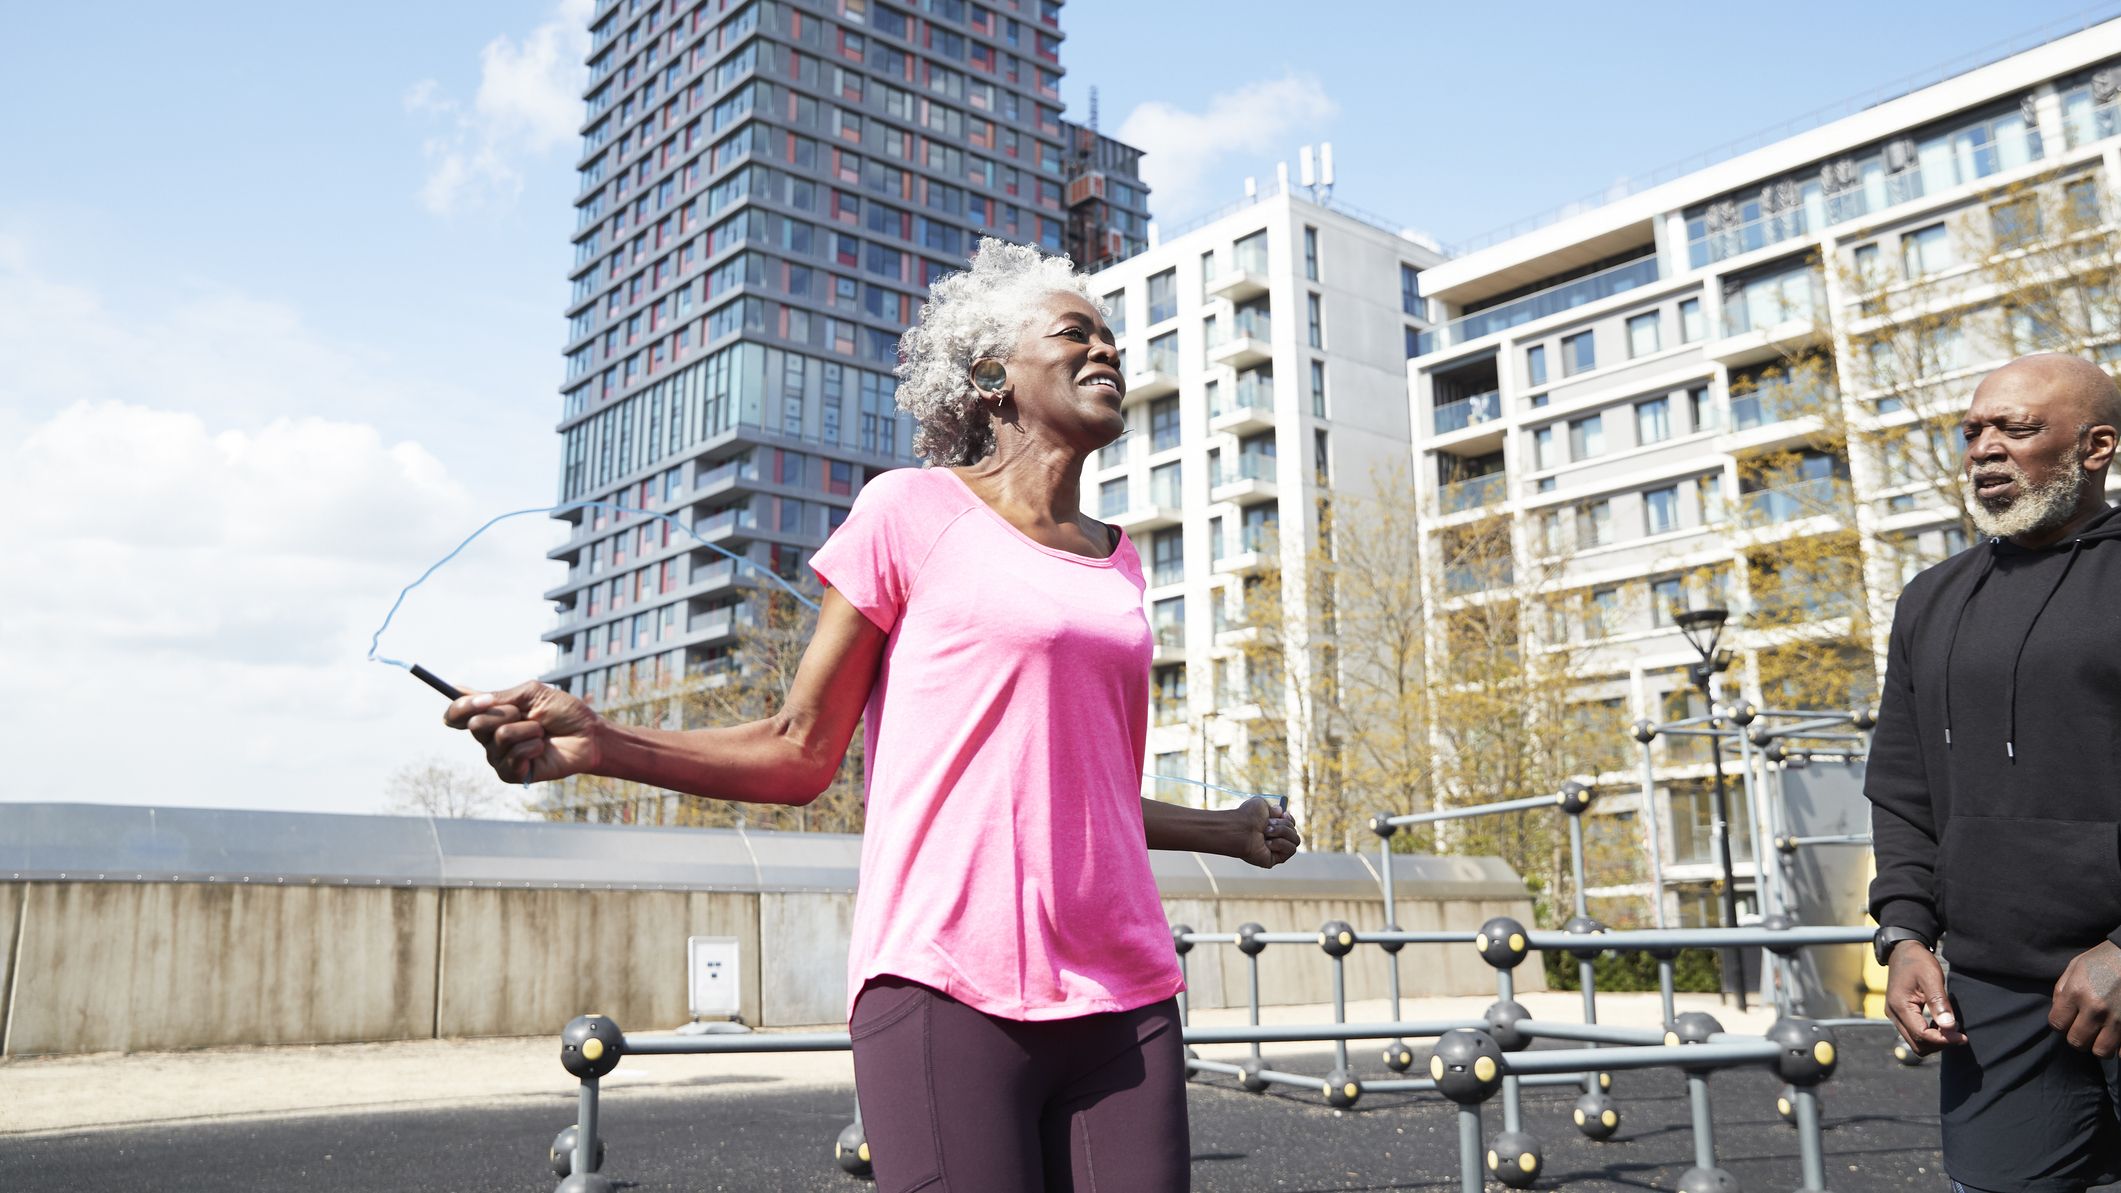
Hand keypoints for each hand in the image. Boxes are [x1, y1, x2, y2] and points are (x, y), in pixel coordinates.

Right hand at [444, 681, 603, 784]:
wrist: (588, 734)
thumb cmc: (563, 712)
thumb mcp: (531, 694)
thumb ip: (498, 696)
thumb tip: (458, 689)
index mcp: (490, 715)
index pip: (457, 714)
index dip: (462, 707)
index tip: (486, 700)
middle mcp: (488, 737)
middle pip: (475, 724)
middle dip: (508, 714)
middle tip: (529, 716)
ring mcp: (498, 756)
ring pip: (500, 737)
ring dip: (528, 729)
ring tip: (542, 733)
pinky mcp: (510, 774)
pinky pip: (513, 756)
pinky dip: (533, 747)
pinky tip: (542, 748)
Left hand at [1230, 797, 1300, 868]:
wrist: (1239, 829)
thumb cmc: (1247, 816)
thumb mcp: (1261, 805)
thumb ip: (1273, 809)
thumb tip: (1280, 811)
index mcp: (1271, 826)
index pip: (1290, 824)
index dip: (1290, 820)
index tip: (1284, 815)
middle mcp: (1274, 838)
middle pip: (1294, 831)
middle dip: (1284, 825)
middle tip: (1268, 824)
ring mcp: (1276, 850)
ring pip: (1296, 840)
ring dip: (1283, 833)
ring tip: (1266, 832)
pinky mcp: (1276, 859)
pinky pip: (1291, 849)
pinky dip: (1281, 844)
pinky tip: (1267, 843)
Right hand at [1884, 940, 1965, 1055]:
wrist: (1903, 951)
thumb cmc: (1918, 961)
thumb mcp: (1931, 977)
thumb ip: (1939, 1002)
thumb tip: (1950, 1027)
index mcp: (1899, 1006)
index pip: (1922, 1035)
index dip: (1944, 1039)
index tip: (1963, 1036)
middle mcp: (1893, 1014)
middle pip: (1917, 1044)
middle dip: (1940, 1043)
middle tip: (1959, 1034)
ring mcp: (1894, 1015)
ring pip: (1915, 1042)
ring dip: (1935, 1040)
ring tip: (1951, 1028)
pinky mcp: (1899, 1014)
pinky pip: (1914, 1034)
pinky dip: (1930, 1035)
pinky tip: (1941, 1023)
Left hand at [2049, 940, 2120, 1056]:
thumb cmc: (2104, 960)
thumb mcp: (2076, 967)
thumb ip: (2062, 991)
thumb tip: (2058, 1012)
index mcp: (2076, 992)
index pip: (2057, 1024)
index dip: (2060, 1023)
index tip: (2067, 1019)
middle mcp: (2096, 1009)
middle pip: (2077, 1042)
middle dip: (2078, 1037)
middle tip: (2084, 1028)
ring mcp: (2118, 1019)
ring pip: (2101, 1051)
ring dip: (2099, 1045)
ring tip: (2101, 1033)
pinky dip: (2119, 1047)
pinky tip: (2117, 1034)